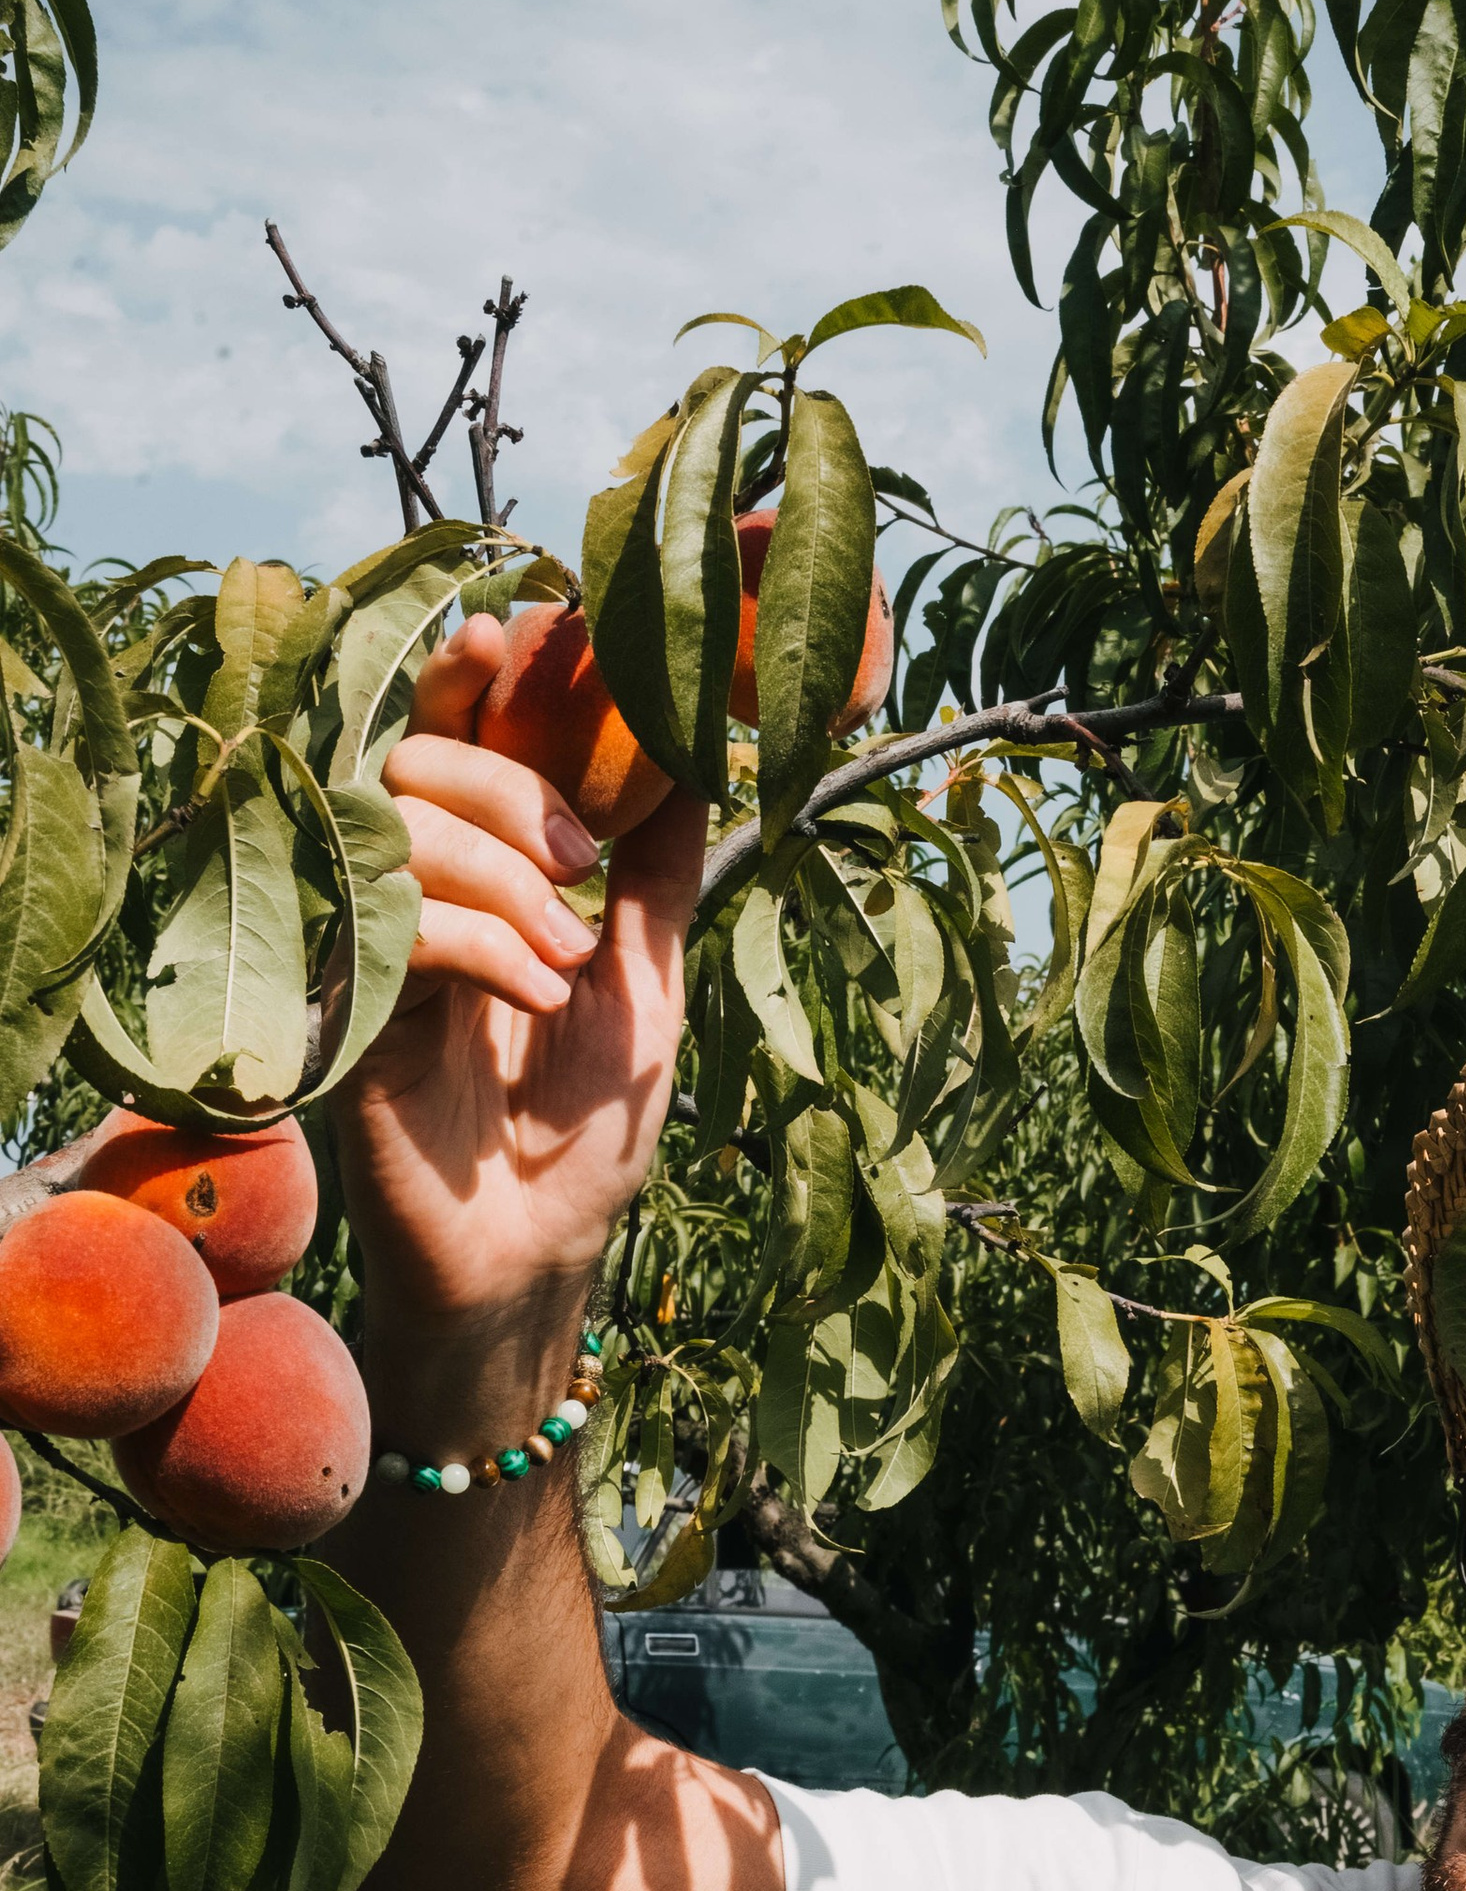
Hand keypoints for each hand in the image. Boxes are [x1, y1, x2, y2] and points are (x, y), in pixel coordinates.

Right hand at [334, 612, 708, 1332]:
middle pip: (419, 757)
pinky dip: (481, 944)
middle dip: (511, 787)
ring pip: (400, 825)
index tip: (521, 633)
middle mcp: (410, 893)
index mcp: (478, 873)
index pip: (454, 734)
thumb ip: (658, 877)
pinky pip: (396, 921)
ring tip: (564, 963)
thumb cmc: (581, 1132)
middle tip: (579, 861)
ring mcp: (370, 946)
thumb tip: (697, 758)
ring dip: (503, 877)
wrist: (529, 1257)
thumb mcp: (648, 987)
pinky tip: (531, 997)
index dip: (474, 673)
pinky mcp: (344, 1008)